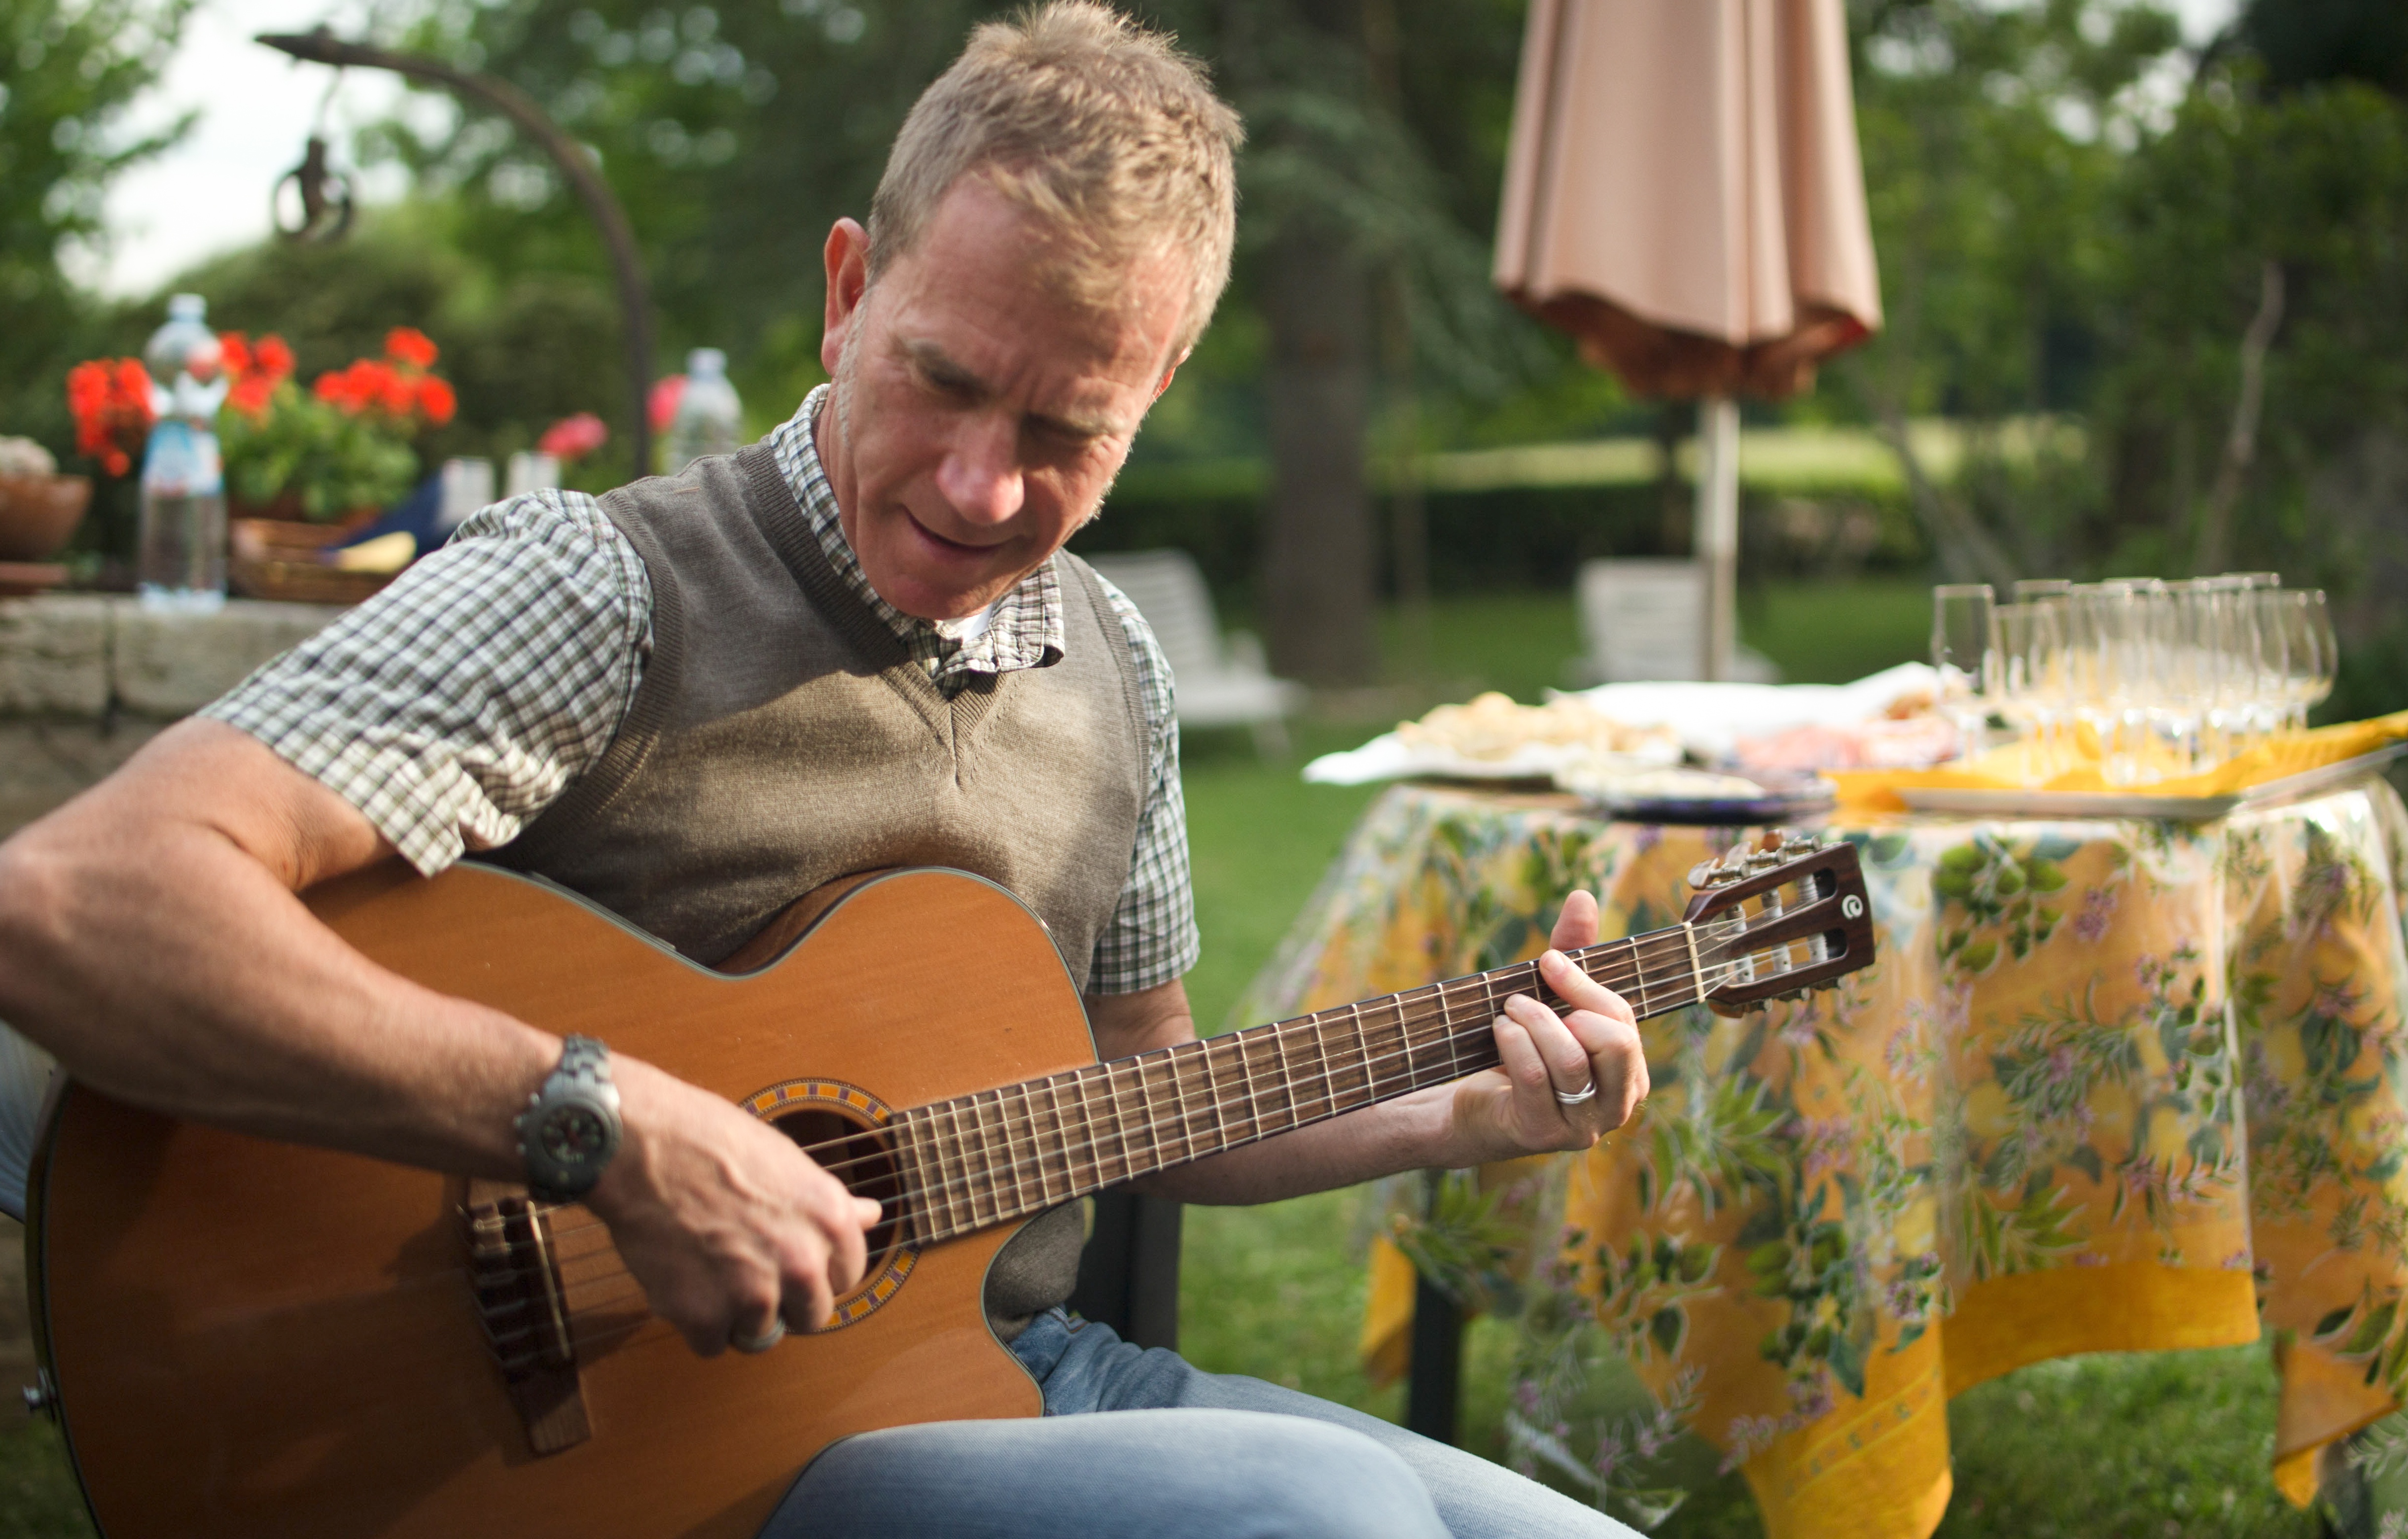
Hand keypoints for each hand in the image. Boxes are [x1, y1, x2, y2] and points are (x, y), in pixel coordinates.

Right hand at [583, 1059, 881, 1355]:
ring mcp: (753, 1293)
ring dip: (735, 1312)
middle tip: (749, 1269)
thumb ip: (831, 1204)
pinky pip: (712, 1345)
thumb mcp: (789, 1162)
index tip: (789, 1255)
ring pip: (760, 1333)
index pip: (848, 1276)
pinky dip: (695, 1323)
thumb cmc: (712, 1141)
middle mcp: (801, 1262)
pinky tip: (683, 1280)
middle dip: (785, 1301)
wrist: (643, 1146)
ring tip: (708, 1264)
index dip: (816, 1267)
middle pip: (812, 1317)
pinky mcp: (703, 1315)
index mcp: (830, 1221)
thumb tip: (871, 1216)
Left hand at [1447, 890, 1648, 1160]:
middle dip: (1569, 1006)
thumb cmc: (1521, 1051)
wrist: (1473, 1107)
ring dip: (1532, 1023)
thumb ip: (1571, 953)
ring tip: (1508, 1011)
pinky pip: (1534, 1079)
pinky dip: (1514, 1045)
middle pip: (1615, 1044)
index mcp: (1630, 1073)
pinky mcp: (1542, 1135)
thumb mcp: (1549, 1001)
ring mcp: (1581, 1127)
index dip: (1584, 985)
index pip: (1623, 1021)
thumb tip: (1582, 896)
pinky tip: (1499, 1032)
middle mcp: (1616, 1105)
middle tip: (1525, 996)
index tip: (1547, 960)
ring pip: (1570, 1060)